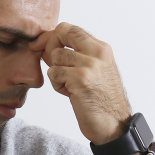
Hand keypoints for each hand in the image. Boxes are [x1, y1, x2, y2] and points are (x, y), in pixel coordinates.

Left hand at [29, 22, 132, 145]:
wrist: (114, 125)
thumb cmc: (101, 101)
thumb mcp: (94, 71)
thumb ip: (76, 55)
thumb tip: (47, 44)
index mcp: (102, 49)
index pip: (71, 28)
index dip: (52, 36)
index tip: (41, 46)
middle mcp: (97, 52)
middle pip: (62, 32)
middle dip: (49, 46)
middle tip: (52, 64)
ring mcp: (89, 64)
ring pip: (55, 56)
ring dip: (56, 73)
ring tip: (68, 86)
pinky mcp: (80, 79)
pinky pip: (54, 73)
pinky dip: (57, 85)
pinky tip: (70, 93)